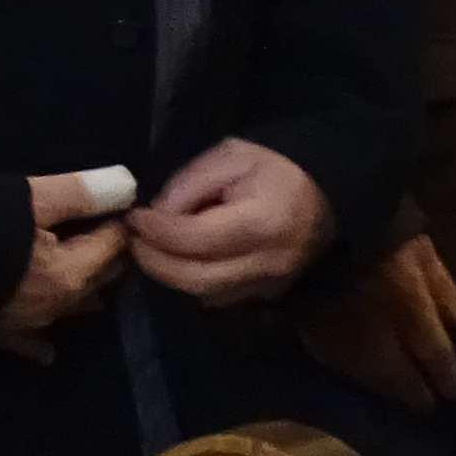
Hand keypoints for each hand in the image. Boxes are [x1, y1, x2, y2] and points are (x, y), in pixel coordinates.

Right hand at [0, 173, 131, 361]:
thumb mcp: (30, 198)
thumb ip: (81, 192)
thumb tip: (130, 183)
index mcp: (70, 273)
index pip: (111, 246)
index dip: (120, 225)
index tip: (125, 212)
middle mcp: (55, 305)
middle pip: (95, 280)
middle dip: (106, 259)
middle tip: (110, 240)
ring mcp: (25, 324)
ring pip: (68, 311)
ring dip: (81, 295)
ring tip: (88, 282)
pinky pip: (28, 343)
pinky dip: (41, 342)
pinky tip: (47, 350)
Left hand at [128, 137, 332, 309]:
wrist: (323, 192)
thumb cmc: (273, 168)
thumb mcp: (229, 157)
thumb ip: (188, 186)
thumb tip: (155, 216)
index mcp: (262, 224)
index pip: (196, 240)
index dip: (157, 232)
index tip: (134, 217)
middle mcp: (268, 264)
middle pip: (197, 278)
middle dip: (155, 261)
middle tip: (132, 240)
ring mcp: (271, 285)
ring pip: (206, 294)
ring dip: (170, 276)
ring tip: (148, 249)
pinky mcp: (268, 295)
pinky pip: (219, 298)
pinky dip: (191, 283)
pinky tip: (175, 261)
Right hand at [298, 232, 455, 411]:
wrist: (307, 222)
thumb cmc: (374, 227)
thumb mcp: (419, 247)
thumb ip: (443, 287)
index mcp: (410, 309)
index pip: (435, 355)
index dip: (448, 377)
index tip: (455, 392)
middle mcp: (379, 334)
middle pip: (400, 376)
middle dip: (415, 392)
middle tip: (425, 403)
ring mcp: (342, 338)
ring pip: (369, 377)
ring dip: (385, 388)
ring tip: (395, 393)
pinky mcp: (311, 335)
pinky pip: (337, 365)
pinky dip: (353, 373)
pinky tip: (359, 373)